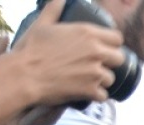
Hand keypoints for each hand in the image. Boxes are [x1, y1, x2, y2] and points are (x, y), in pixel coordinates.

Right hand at [8, 0, 124, 107]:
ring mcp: (95, 72)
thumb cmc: (31, 49)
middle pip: (119, 58)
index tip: (105, 48)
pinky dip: (96, 96)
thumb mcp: (42, 24)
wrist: (24, 75)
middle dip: (110, 62)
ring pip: (111, 78)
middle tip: (97, 65)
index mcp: (88, 33)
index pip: (117, 38)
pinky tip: (86, 93)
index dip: (112, 44)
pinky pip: (103, 96)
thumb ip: (54, 9)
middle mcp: (96, 51)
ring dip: (102, 80)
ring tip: (88, 80)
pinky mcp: (91, 90)